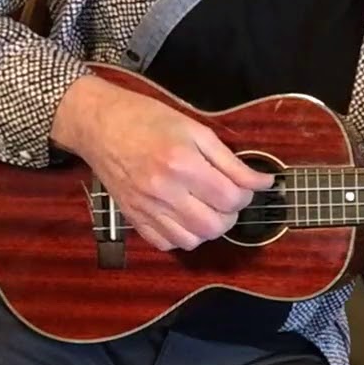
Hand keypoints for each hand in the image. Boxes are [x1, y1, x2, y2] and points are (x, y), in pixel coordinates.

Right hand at [51, 74, 272, 250]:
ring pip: (193, 241)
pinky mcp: (133, 219)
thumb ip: (231, 161)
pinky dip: (182, 236)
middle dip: (230, 214)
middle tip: (226, 197)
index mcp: (182, 163)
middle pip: (215, 226)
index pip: (231, 198)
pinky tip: (184, 216)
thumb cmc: (149, 120)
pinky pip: (167, 244)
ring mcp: (146, 209)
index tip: (245, 185)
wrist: (99, 125)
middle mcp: (163, 191)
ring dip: (208, 228)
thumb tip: (263, 183)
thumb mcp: (196, 130)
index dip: (247, 194)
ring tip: (206, 207)